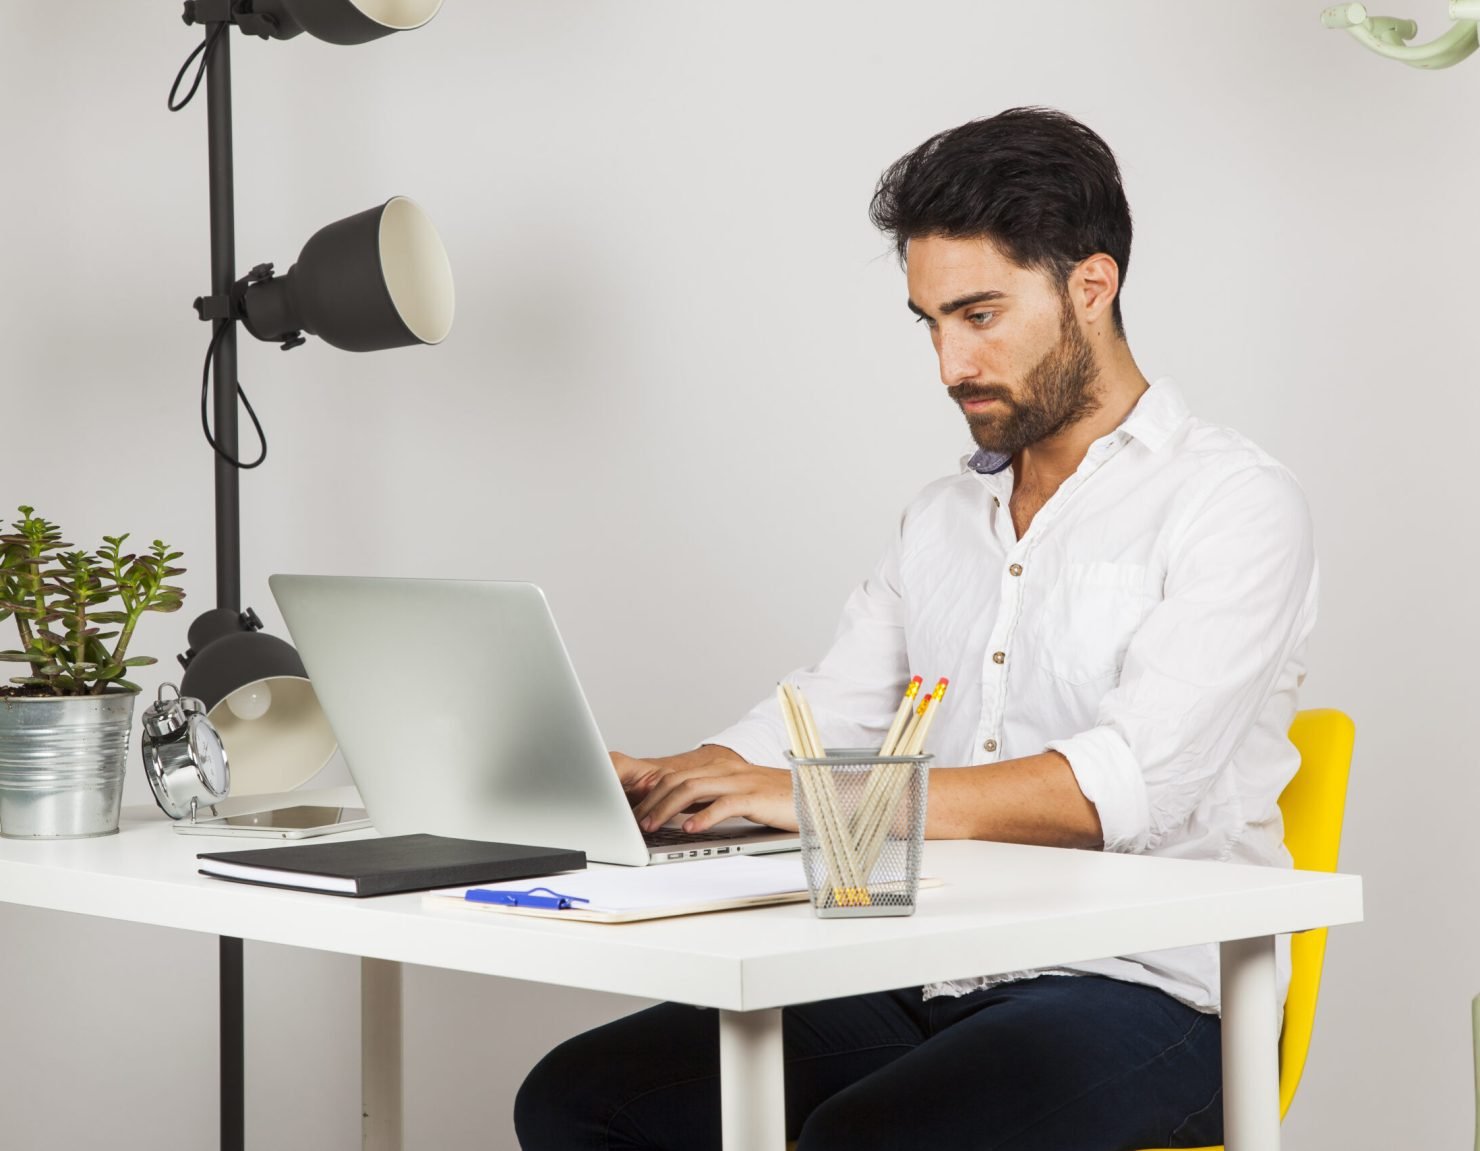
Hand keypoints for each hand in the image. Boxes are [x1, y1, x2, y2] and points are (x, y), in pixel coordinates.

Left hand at [611, 745, 797, 833]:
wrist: (818, 795)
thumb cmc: (780, 800)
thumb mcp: (741, 797)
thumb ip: (714, 800)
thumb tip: (684, 814)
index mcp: (723, 769)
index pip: (678, 774)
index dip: (654, 790)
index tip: (637, 807)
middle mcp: (728, 771)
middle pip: (679, 780)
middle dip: (653, 801)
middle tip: (638, 821)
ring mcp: (742, 782)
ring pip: (693, 789)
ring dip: (667, 808)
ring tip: (653, 826)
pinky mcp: (755, 797)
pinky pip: (723, 804)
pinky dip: (702, 816)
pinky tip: (688, 828)